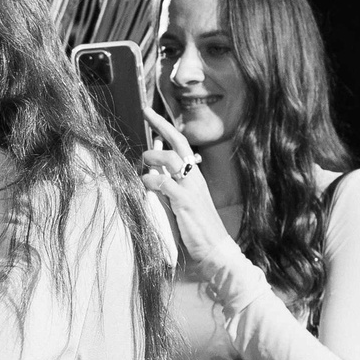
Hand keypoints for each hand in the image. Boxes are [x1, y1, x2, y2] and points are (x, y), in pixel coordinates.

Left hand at [136, 106, 236, 264]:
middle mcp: (194, 177)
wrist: (215, 248)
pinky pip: (167, 185)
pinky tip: (147, 185)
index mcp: (194, 174)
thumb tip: (151, 171)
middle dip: (161, 125)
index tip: (149, 112)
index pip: (181, 143)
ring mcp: (191, 189)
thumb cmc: (196, 225)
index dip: (165, 126)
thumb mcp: (181, 199)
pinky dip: (153, 182)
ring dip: (154, 158)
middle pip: (179, 143)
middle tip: (145, 115)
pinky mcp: (186, 203)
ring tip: (144, 163)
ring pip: (173, 161)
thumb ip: (168, 183)